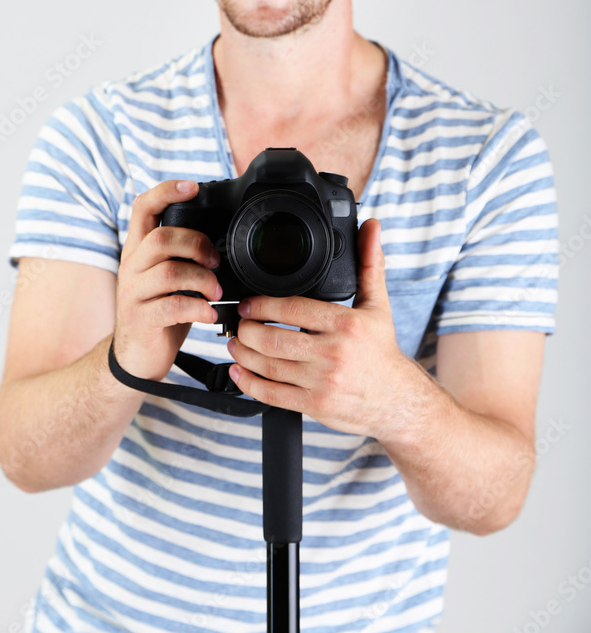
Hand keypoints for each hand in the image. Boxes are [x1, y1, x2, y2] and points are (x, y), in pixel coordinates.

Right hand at [113, 180, 222, 380]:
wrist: (136, 358)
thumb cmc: (161, 312)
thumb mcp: (170, 279)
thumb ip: (184, 257)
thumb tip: (222, 242)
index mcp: (138, 250)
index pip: (143, 208)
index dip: (166, 191)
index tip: (193, 186)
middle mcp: (132, 267)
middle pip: (160, 238)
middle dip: (196, 244)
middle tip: (216, 261)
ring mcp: (133, 294)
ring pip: (169, 272)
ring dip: (202, 279)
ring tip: (216, 292)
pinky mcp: (140, 320)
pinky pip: (171, 306)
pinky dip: (197, 308)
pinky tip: (210, 313)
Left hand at [226, 218, 406, 435]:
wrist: (397, 402)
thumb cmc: (382, 352)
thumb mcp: (378, 305)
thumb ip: (369, 264)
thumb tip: (371, 227)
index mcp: (345, 324)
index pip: (292, 309)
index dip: (262, 305)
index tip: (248, 303)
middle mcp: (333, 353)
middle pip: (273, 339)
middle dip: (247, 330)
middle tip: (239, 324)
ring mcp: (322, 382)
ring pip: (269, 366)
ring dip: (243, 354)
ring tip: (235, 344)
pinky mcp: (314, 405)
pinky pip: (273, 395)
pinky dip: (249, 384)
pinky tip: (239, 372)